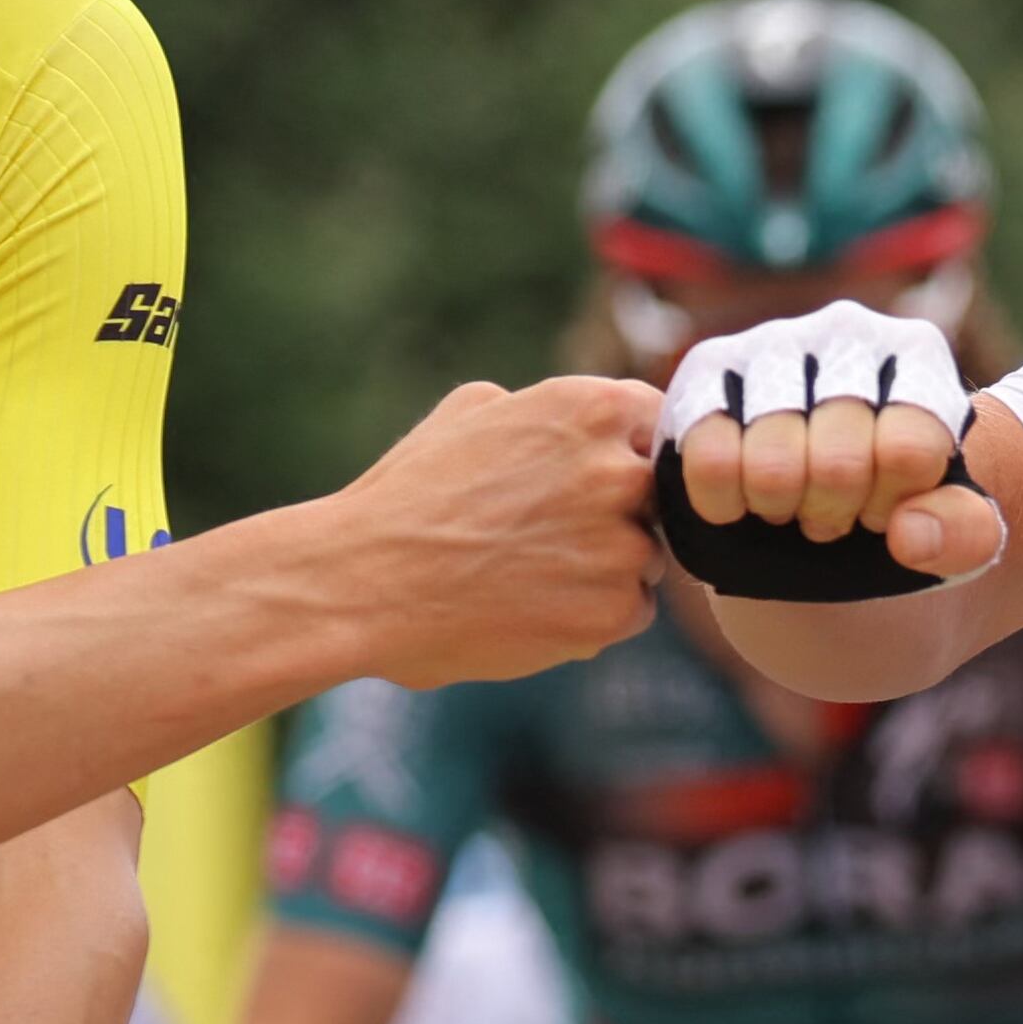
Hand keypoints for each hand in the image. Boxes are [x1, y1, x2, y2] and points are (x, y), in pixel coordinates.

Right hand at [326, 379, 663, 687]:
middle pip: (659, 494)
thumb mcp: (468, 413)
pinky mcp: (613, 612)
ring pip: (647, 557)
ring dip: (606, 567)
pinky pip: (631, 611)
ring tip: (529, 573)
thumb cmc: (407, 496)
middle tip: (551, 532)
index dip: (628, 451)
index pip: (656, 422)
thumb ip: (541, 408)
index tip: (595, 475)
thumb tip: (572, 424)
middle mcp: (620, 472)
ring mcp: (623, 546)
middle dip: (621, 512)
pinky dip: (593, 615)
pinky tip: (533, 608)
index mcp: (591, 409)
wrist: (363, 583)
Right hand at [662, 305, 1004, 580]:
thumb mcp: (958, 529)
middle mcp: (845, 329)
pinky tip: (742, 503)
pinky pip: (707, 454)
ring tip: (791, 505)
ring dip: (781, 509)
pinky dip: (724, 502)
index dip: (893, 504)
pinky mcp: (705, 368)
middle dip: (835, 512)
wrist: (827, 483)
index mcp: (917, 352)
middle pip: (838, 463)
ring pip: (771, 463)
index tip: (888, 507)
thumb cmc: (897, 499)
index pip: (908, 449)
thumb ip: (966, 536)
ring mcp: (770, 342)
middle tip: (834, 513)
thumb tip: (909, 535)